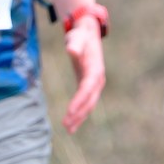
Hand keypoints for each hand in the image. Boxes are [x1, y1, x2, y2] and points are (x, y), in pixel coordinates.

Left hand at [61, 15, 105, 131]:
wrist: (89, 34)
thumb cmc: (81, 35)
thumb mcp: (77, 36)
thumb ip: (75, 43)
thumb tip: (71, 49)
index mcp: (95, 69)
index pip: (87, 88)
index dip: (79, 100)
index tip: (70, 112)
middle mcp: (97, 79)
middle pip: (89, 100)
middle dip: (79, 114)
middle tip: (66, 125)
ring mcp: (95, 84)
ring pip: (89, 105)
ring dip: (79, 118)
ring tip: (68, 129)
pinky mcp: (89, 86)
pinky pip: (86, 103)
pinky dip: (79, 114)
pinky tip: (71, 125)